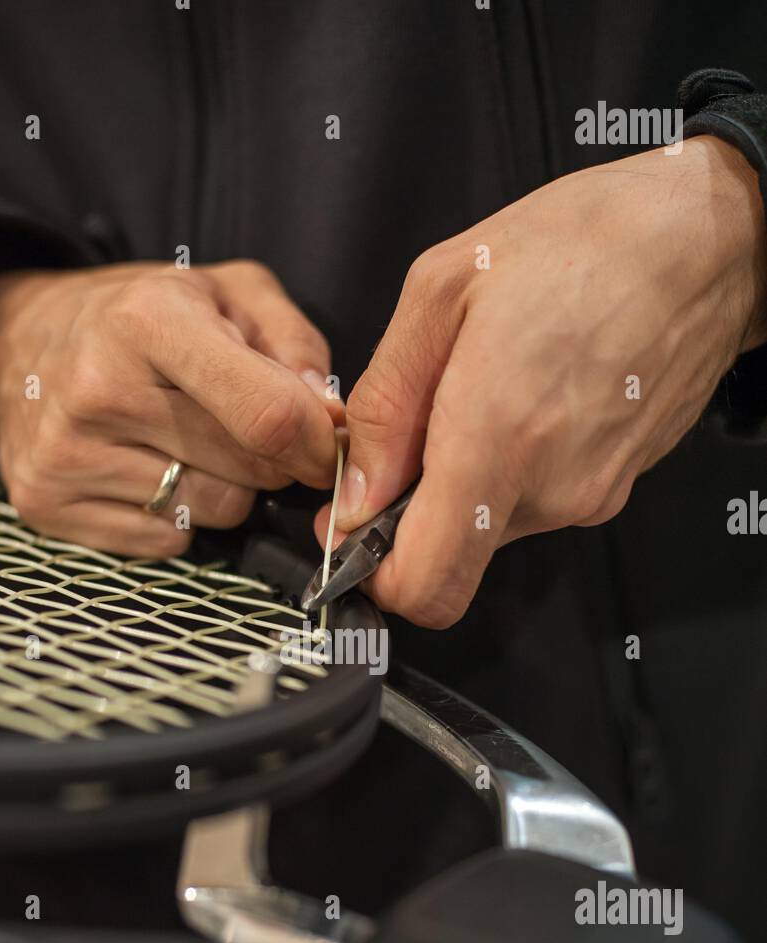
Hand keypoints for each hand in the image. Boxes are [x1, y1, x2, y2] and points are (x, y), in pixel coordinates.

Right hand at [0, 259, 342, 554]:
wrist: (15, 341)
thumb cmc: (136, 316)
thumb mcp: (224, 290)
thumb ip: (294, 342)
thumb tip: (330, 419)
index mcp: (147, 320)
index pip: (268, 416)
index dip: (319, 443)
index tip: (328, 446)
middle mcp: (98, 389)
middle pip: (248, 471)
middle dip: (271, 459)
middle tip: (246, 428)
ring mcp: (67, 454)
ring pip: (214, 512)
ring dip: (225, 487)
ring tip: (188, 442)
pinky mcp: (47, 504)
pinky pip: (166, 542)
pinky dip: (177, 516)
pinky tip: (149, 469)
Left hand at [318, 137, 766, 625]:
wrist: (702, 240)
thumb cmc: (585, 243)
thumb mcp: (441, 291)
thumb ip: (384, 406)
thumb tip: (356, 491)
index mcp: (497, 439)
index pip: (424, 586)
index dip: (374, 572)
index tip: (356, 527)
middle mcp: (550, 488)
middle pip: (450, 557)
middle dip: (415, 508)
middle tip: (417, 429)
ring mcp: (589, 496)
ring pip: (489, 528)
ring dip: (466, 477)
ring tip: (484, 390)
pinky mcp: (612, 489)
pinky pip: (534, 501)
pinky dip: (510, 465)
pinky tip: (525, 396)